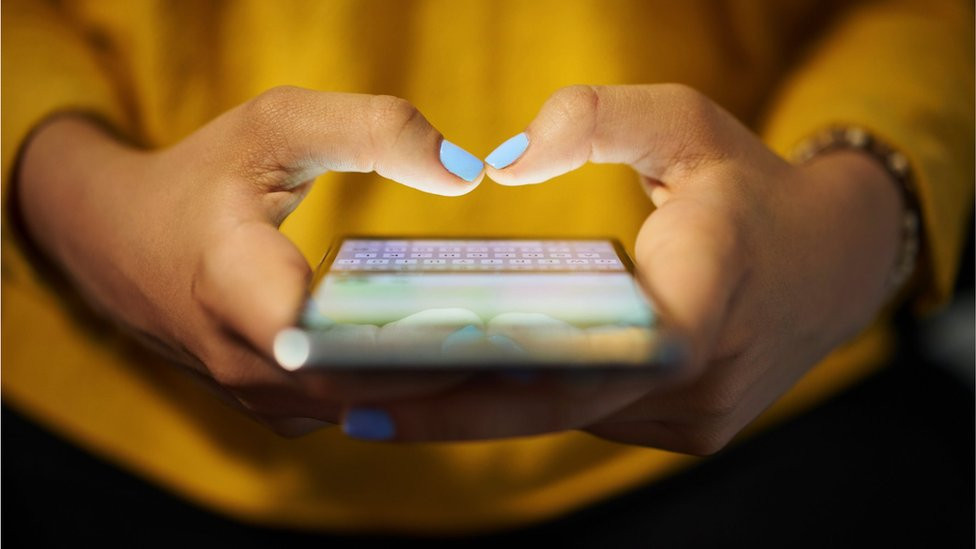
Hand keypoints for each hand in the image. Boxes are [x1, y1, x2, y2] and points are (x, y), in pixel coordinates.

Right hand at [16, 87, 484, 434]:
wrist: (118, 241)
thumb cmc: (201, 178)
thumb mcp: (277, 125)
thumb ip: (372, 129)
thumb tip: (467, 171)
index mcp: (233, 284)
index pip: (327, 340)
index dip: (408, 341)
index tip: (486, 327)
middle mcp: (243, 361)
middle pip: (363, 386)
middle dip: (450, 371)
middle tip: (539, 345)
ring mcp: (258, 395)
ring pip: (364, 409)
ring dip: (436, 388)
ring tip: (519, 357)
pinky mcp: (275, 407)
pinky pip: (352, 410)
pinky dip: (405, 392)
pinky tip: (463, 362)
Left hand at [340, 84, 903, 453]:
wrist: (834, 263)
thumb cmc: (749, 186)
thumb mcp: (686, 122)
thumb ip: (597, 119)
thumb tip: (501, 161)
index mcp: (705, 293)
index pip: (588, 356)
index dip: (484, 383)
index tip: (389, 390)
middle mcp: (700, 378)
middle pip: (555, 405)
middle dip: (450, 408)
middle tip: (348, 404)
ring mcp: (696, 417)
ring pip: (569, 418)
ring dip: (483, 408)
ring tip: (385, 394)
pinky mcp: (688, 430)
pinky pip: (591, 417)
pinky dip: (530, 403)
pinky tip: (464, 385)